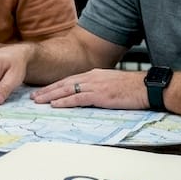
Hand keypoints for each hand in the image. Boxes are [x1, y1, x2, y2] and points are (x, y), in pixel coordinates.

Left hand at [31, 68, 147, 109]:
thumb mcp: (111, 83)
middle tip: (33, 97)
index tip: (42, 91)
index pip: (69, 80)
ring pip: (67, 90)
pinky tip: (55, 104)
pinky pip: (78, 98)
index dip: (54, 86)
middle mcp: (91, 78)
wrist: (146, 87)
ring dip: (51, 96)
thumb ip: (98, 87)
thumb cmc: (132, 88)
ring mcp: (95, 86)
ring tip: (38, 101)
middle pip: (64, 84)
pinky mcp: (100, 95)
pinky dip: (65, 101)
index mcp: (94, 74)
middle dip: (47, 90)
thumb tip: (88, 95)